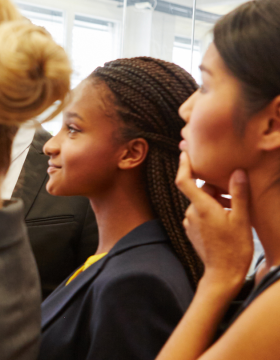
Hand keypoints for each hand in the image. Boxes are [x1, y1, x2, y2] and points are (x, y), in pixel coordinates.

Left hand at [175, 152, 252, 285]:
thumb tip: (238, 172)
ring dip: (217, 201)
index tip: (185, 152)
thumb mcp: (242, 219)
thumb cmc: (234, 248)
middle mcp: (191, 213)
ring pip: (202, 203)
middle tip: (236, 191)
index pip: (184, 180)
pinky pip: (202, 214)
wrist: (223, 274)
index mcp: (201, 207)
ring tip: (237, 208)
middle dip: (216, 188)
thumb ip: (239, 194)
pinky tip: (230, 219)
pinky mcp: (193, 231)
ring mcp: (190, 223)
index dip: (184, 165)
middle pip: (200, 192)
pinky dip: (213, 212)